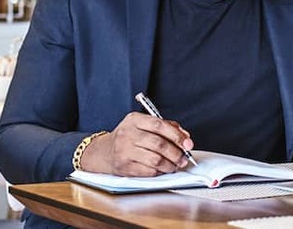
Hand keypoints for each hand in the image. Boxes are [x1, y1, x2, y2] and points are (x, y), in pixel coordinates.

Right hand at [79, 112, 194, 176]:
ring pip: (155, 160)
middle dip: (176, 153)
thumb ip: (166, 127)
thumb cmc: (129, 137)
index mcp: (134, 120)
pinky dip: (160, 172)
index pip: (159, 125)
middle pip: (159, 144)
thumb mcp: (143, 124)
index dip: (176, 135)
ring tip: (175, 165)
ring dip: (170, 165)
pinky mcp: (124, 167)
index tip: (188, 144)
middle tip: (184, 158)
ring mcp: (124, 151)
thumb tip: (185, 136)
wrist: (104, 152)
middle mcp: (127, 134)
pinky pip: (148, 171)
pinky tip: (163, 170)